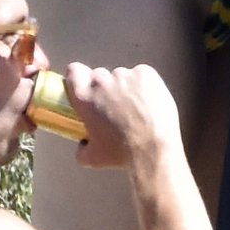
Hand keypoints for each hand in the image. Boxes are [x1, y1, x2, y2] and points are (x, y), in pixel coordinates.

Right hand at [65, 63, 181, 169]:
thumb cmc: (123, 154)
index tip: (83, 84)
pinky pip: (140, 75)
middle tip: (114, 107)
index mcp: (85, 98)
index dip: (78, 77)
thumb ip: (82, 147)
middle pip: (99, 76)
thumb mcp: (93, 158)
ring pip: (121, 76)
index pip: (74, 72)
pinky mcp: (145, 73)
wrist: (155, 147)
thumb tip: (83, 144)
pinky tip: (148, 103)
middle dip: (104, 89)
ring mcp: (125, 75)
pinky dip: (143, 85)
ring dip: (125, 88)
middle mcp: (102, 82)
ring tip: (136, 109)